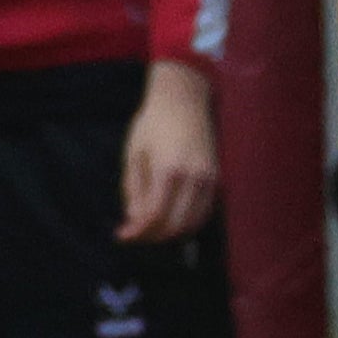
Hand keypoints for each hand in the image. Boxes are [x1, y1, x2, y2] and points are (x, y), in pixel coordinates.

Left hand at [118, 59, 219, 243]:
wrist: (183, 100)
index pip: (155, 215)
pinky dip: (187, 223)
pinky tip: (169, 220)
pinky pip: (204, 213)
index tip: (121, 236)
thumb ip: (133, 191)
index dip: (138, 232)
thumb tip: (135, 222)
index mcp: (168, 170)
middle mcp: (193, 178)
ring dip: (170, 233)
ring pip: (192, 224)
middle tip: (134, 234)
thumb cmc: (152, 124)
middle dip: (152, 236)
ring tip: (149, 229)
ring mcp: (209, 179)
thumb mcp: (133, 154)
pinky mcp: (216, 179)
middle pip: (175, 226)